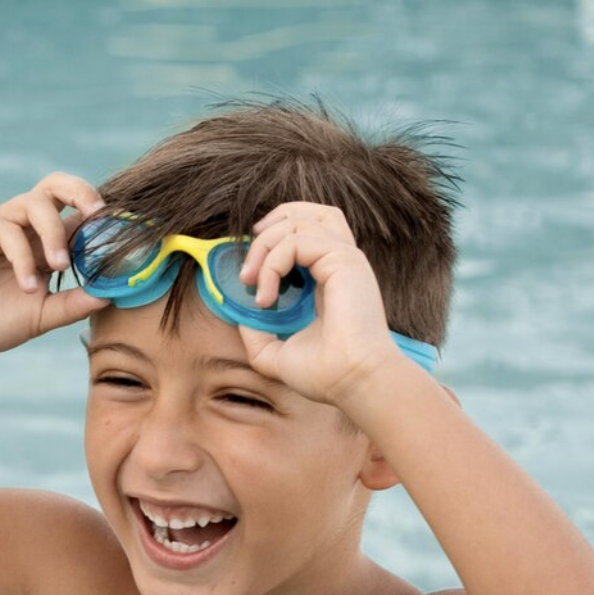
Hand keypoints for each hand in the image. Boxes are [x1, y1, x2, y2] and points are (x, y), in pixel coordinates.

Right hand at [0, 173, 109, 357]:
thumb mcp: (42, 317)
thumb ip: (74, 304)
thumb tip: (112, 293)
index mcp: (46, 242)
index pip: (78, 216)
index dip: (101, 220)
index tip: (124, 237)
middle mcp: (25, 226)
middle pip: (58, 186)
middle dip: (83, 192)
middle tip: (99, 214)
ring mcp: (0, 221)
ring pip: (36, 203)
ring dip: (54, 233)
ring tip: (58, 267)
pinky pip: (7, 228)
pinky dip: (22, 256)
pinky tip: (26, 286)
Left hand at [231, 203, 401, 406]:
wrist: (352, 382)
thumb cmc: (325, 373)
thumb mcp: (278, 354)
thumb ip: (258, 336)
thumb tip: (240, 317)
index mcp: (331, 277)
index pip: (307, 231)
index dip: (273, 238)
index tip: (249, 274)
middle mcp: (340, 262)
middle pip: (308, 212)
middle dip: (269, 228)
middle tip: (247, 268)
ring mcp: (345, 258)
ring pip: (299, 220)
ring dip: (265, 246)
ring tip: (251, 281)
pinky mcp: (344, 260)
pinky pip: (297, 241)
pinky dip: (273, 263)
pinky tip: (267, 297)